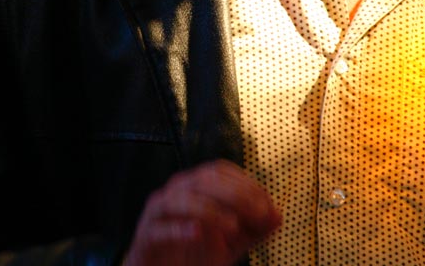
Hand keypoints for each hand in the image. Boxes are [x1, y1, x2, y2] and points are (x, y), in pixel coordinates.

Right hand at [122, 159, 280, 265]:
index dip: (246, 184)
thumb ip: (254, 229)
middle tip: (258, 216)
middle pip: (204, 179)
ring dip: (211, 211)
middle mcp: (176, 190)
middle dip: (235, 195)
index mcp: (195, 184)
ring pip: (182, 199)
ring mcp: (158, 212)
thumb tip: (278, 216)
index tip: (268, 207)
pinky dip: (179, 229)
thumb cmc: (198, 252)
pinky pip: (160, 227)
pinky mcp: (146, 235)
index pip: (221, 171)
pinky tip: (197, 234)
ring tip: (233, 227)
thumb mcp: (233, 241)